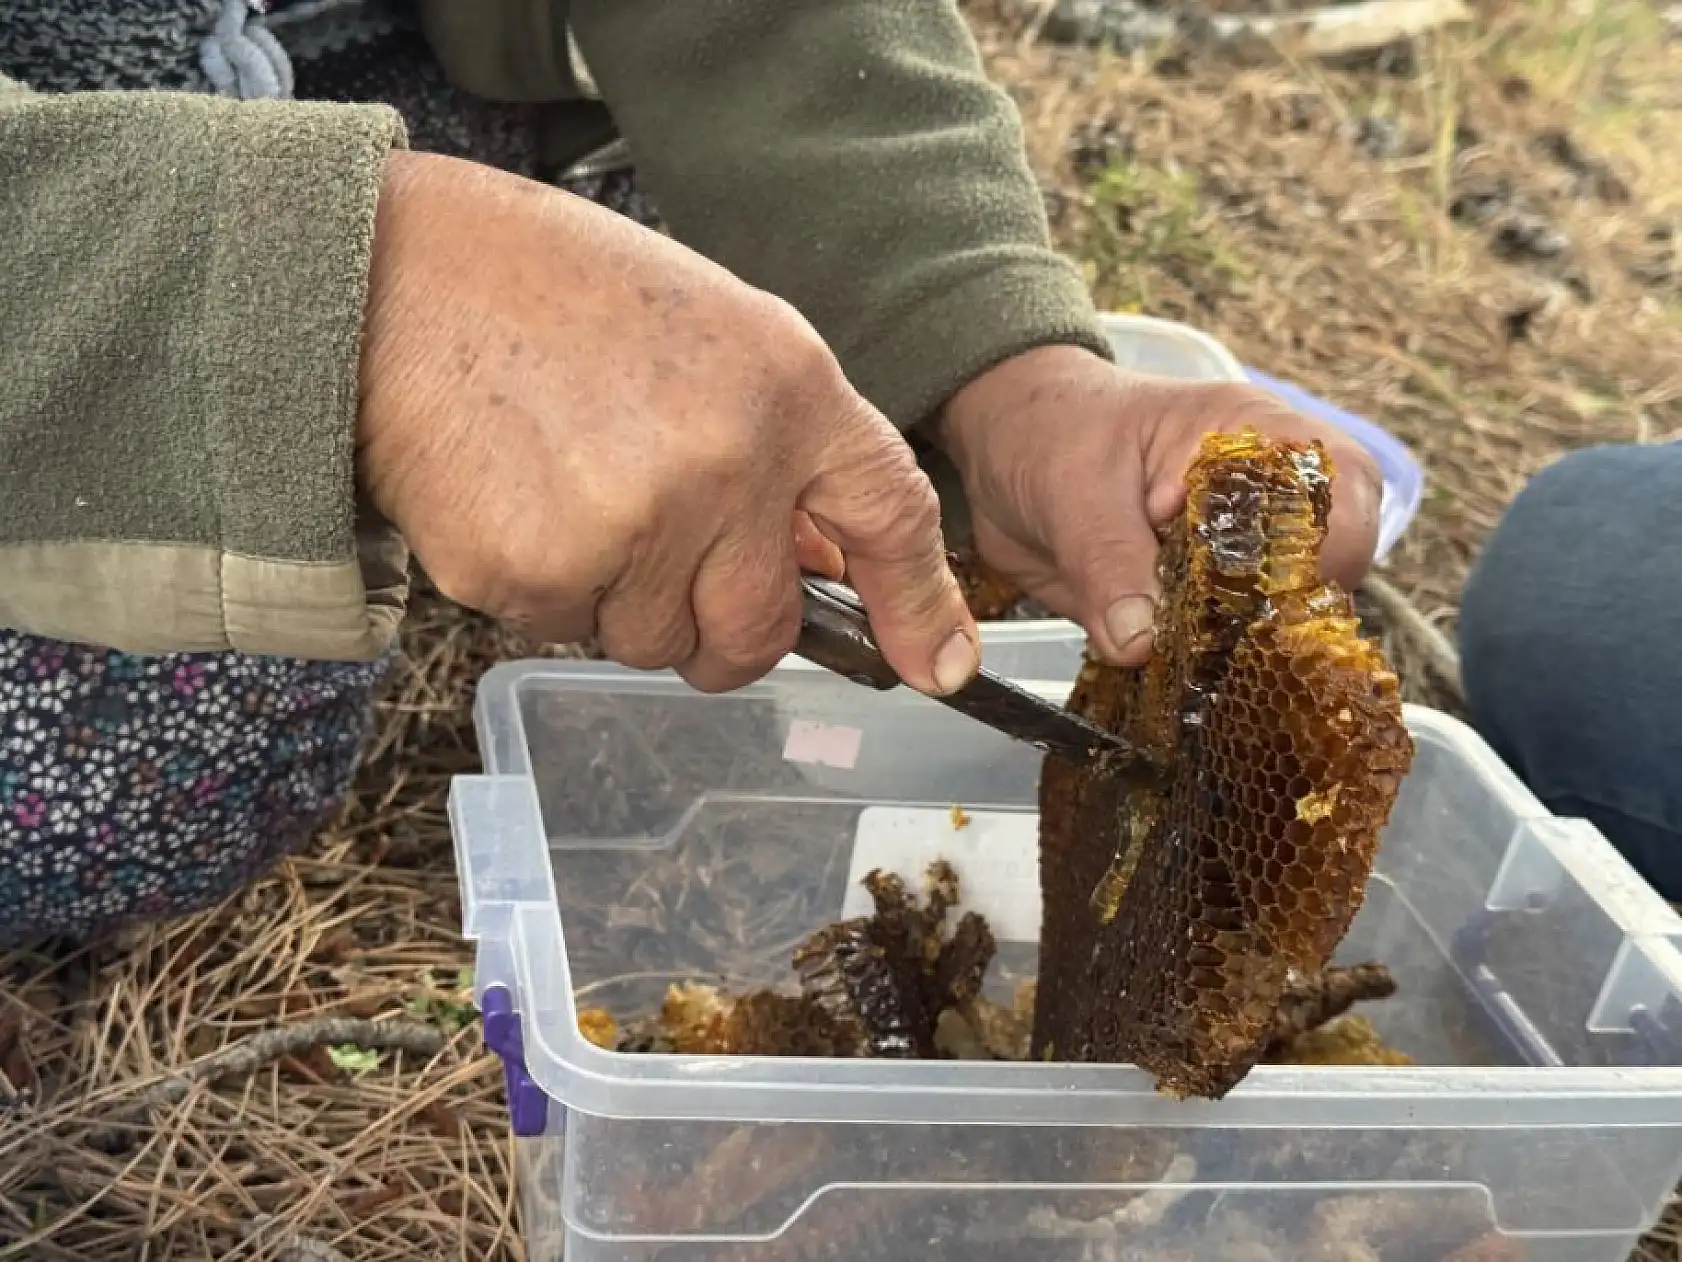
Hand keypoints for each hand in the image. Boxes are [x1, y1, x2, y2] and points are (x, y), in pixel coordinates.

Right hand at [356, 151, 976, 694]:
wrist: (389, 271)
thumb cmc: (551, 291)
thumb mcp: (708, 330)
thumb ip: (780, 444)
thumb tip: (819, 562)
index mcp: (787, 386)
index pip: (889, 516)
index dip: (918, 605)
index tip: (935, 666)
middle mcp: (726, 462)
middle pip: (761, 630)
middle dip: (726, 633)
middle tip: (671, 573)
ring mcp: (632, 525)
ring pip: (654, 642)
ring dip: (621, 599)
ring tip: (566, 487)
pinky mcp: (535, 572)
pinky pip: (564, 630)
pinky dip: (543, 587)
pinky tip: (511, 496)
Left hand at [938, 345, 1381, 665]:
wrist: (998, 448)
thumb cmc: (1047, 431)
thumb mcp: (1071, 487)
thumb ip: (1106, 562)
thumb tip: (1140, 642)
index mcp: (1255, 436)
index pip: (1343, 492)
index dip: (1323, 551)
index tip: (1263, 602)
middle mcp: (1264, 496)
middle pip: (1332, 567)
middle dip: (1285, 618)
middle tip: (1216, 646)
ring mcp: (1236, 552)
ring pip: (1285, 617)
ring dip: (1246, 652)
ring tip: (1189, 664)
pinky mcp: (1199, 600)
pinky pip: (1227, 644)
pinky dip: (1206, 667)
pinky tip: (1173, 674)